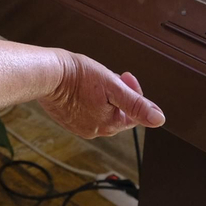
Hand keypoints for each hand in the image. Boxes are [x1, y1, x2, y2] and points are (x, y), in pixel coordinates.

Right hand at [40, 51, 165, 138]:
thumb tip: (158, 118)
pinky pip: (86, 111)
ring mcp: (79, 126)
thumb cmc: (78, 77)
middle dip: (119, 93)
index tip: (126, 76)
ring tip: (95, 79)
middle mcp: (95, 130)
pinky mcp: (67, 120)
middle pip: (118, 112)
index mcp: (109, 124)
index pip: (134, 114)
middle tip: (110, 76)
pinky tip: (82, 87)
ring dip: (104, 96)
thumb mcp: (113, 86)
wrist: (47, 75)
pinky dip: (88, 99)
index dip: (134, 93)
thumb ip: (136, 104)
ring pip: (102, 110)